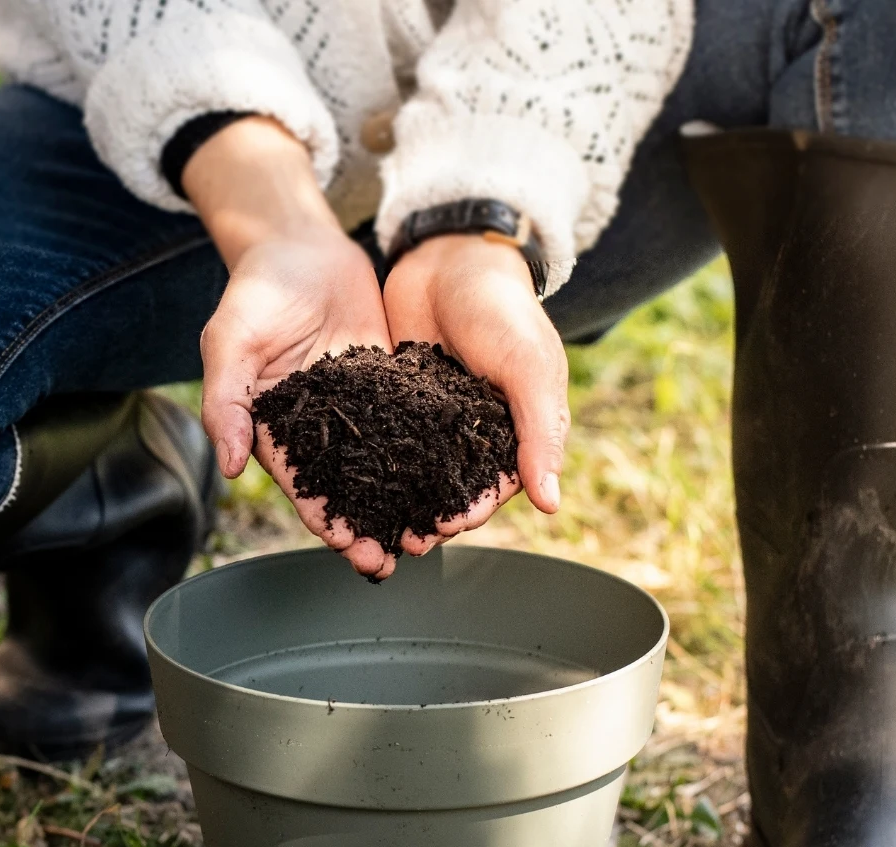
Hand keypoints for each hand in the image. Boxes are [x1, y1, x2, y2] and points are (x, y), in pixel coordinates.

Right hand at [185, 117, 398, 577]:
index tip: (350, 549)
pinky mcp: (386, 384)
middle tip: (396, 558)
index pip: (303, 486)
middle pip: (346, 487)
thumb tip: (230, 467)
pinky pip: (410, 423)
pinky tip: (456, 474)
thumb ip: (227, 402)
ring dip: (403, 499)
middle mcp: (317, 428)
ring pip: (382, 464)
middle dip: (369, 524)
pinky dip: (429, 451)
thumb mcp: (230, 342)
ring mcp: (354, 408)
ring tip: (432, 530)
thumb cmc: (255, 292)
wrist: (300, 244)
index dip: (325, 520)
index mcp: (276, 429)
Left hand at [383, 233, 568, 531]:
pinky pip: (380, 440)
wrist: (450, 255)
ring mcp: (429, 420)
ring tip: (368, 526)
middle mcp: (470, 434)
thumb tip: (551, 505)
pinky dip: (366, 464)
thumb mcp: (528, 367)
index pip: (492, 488)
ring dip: (393, 502)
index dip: (470, 512)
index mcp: (512, 432)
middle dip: (425, 519)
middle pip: (447, 490)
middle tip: (398, 542)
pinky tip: (344, 484)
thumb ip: (540, 432)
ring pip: (411, 474)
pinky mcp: (393, 401)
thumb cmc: (503, 309)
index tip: (444, 529)